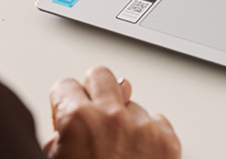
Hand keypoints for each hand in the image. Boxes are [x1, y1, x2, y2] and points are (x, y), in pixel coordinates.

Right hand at [44, 66, 180, 158]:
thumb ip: (57, 135)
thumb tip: (63, 120)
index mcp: (79, 119)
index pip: (64, 85)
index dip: (62, 104)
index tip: (64, 113)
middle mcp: (113, 116)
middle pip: (101, 74)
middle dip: (93, 92)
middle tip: (90, 116)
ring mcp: (144, 127)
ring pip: (130, 100)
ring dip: (122, 116)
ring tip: (115, 146)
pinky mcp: (168, 140)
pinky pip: (155, 120)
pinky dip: (146, 133)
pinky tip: (136, 153)